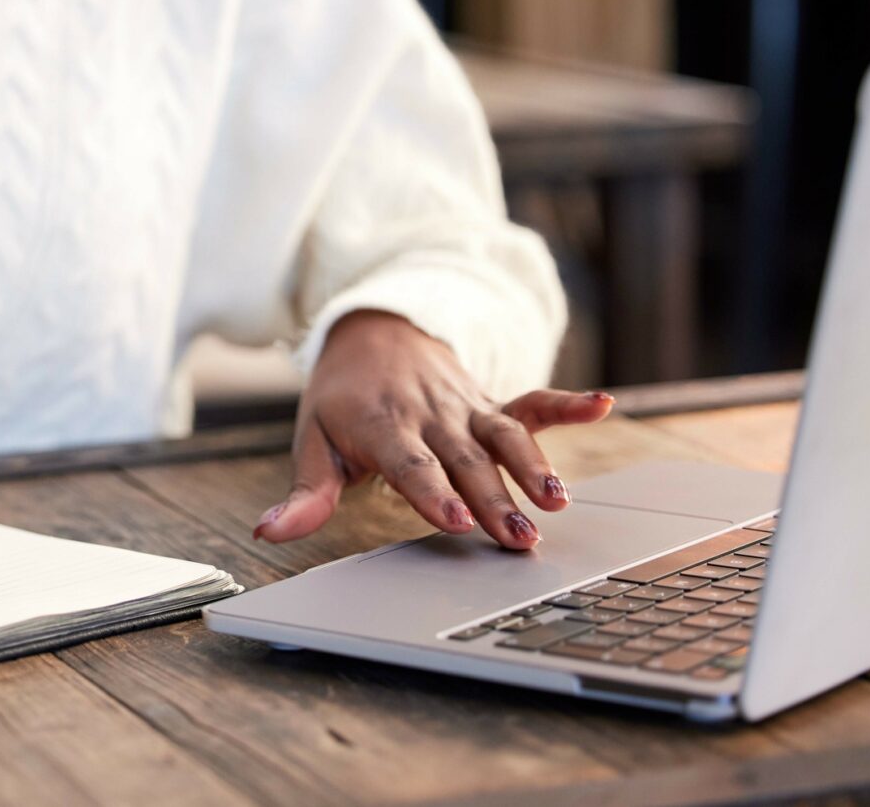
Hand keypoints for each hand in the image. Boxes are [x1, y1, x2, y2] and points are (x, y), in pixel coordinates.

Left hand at [254, 310, 613, 550]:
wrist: (372, 331)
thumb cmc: (342, 399)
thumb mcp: (312, 441)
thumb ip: (304, 494)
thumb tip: (269, 533)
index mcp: (382, 425)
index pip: (408, 463)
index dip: (431, 492)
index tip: (453, 521)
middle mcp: (428, 414)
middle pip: (464, 460)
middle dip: (492, 499)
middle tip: (517, 539)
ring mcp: (464, 406)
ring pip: (503, 436)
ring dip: (533, 467)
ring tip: (558, 502)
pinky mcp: (490, 401)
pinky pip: (532, 401)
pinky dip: (567, 404)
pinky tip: (601, 405)